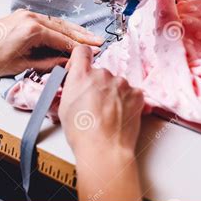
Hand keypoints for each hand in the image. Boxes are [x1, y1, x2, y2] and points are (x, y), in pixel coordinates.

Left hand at [0, 10, 103, 76]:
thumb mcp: (22, 65)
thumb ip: (48, 63)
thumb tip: (67, 62)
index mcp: (32, 30)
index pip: (63, 39)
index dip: (79, 47)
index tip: (94, 52)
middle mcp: (32, 17)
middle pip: (64, 27)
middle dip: (82, 35)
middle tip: (99, 42)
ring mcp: (27, 14)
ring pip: (57, 22)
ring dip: (74, 30)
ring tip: (89, 37)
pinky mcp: (24, 15)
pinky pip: (48, 20)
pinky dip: (61, 27)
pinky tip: (69, 32)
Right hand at [58, 45, 143, 200]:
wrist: (104, 149)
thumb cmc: (82, 133)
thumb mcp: (63, 107)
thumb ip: (70, 89)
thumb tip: (73, 86)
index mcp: (81, 75)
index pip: (81, 51)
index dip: (80, 59)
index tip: (80, 68)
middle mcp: (102, 74)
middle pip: (99, 72)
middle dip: (96, 85)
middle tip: (93, 104)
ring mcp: (122, 83)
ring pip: (116, 84)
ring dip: (112, 94)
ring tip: (107, 114)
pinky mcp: (137, 94)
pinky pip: (131, 93)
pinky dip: (126, 102)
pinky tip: (119, 116)